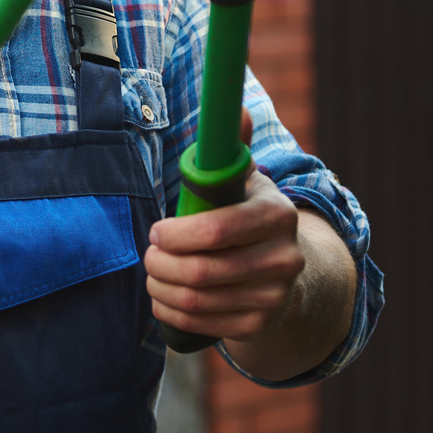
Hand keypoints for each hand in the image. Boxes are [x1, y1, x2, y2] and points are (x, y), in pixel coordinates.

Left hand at [146, 107, 305, 343]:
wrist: (279, 267)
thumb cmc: (244, 213)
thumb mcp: (241, 179)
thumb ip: (231, 148)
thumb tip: (236, 108)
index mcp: (277, 215)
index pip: (217, 230)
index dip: (176, 234)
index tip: (156, 230)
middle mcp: (285, 258)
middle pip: (202, 271)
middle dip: (161, 263)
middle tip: (148, 253)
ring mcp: (275, 296)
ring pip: (198, 300)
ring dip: (161, 287)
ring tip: (153, 272)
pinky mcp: (260, 324)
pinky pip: (203, 325)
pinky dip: (171, 312)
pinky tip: (163, 297)